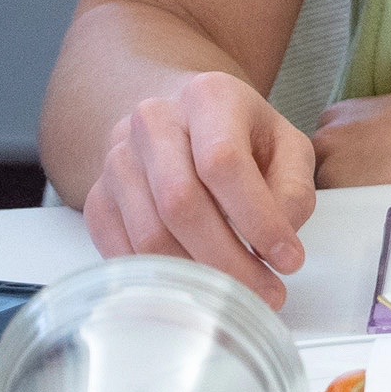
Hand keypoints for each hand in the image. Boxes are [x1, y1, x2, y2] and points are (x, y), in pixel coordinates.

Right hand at [79, 72, 317, 307]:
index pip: (223, 163)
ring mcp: (116, 160)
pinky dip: (160, 277)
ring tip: (240, 294)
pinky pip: (121, 249)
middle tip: (268, 292)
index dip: (258, 219)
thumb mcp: (287, 145)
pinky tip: (195, 289)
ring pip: (149, 233)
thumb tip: (278, 237)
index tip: (289, 261)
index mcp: (208, 97)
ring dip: (198, 275)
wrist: (180, 118)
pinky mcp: (96, 197)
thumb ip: (294, 187)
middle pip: (180, 203)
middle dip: (229, 259)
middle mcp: (152, 122)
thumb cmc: (242, 136)